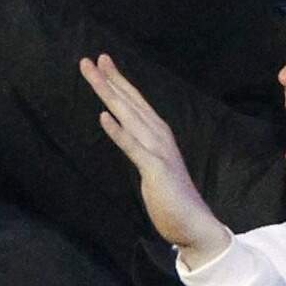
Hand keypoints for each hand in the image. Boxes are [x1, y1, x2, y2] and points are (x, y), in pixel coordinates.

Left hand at [83, 52, 235, 258]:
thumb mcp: (154, 167)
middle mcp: (159, 136)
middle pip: (130, 102)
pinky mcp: (156, 169)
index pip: (135, 102)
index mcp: (158, 135)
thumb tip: (128, 137)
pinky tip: (103, 118)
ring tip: (93, 75)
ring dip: (110, 94)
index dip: (118, 81)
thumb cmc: (173, 199)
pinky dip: (118, 131)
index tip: (102, 62)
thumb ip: (143, 150)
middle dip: (109, 80)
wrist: (195, 225)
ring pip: (129, 116)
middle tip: (89, 59)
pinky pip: (133, 147)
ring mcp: (159, 151)